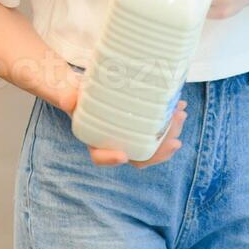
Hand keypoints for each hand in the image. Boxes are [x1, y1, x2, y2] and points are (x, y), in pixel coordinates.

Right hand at [54, 80, 187, 167]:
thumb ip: (67, 97)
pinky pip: (160, 130)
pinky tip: (181, 107)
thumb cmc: (78, 95)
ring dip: (171, 134)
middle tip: (174, 140)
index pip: (100, 156)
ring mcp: (132, 137)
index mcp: (95, 141)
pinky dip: (172, 120)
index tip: (122, 155)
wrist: (89, 89)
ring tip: (181, 115)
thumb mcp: (70, 95)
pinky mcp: (143, 126)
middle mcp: (116, 144)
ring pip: (153, 145)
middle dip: (158, 152)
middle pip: (137, 156)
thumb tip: (68, 101)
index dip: (110, 159)